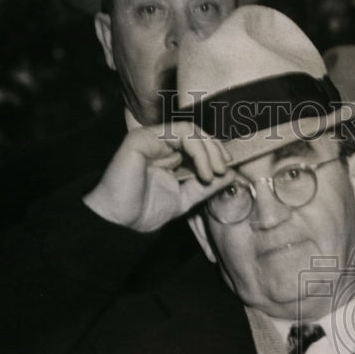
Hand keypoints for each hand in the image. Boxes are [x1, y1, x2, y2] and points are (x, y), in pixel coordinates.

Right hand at [83, 121, 232, 232]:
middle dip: (216, 149)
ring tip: (214, 173)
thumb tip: (232, 174)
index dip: (216, 152)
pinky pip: (180, 133)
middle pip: (196, 132)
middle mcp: (159, 144)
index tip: (228, 170)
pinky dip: (198, 151)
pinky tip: (204, 171)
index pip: (197, 142)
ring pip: (190, 130)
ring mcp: (150, 138)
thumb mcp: (185, 199)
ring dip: (209, 150)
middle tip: (224, 170)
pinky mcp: (142, 137)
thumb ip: (206, 186)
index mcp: (168, 155)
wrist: (121, 223)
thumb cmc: (145, 212)